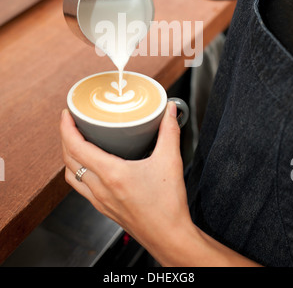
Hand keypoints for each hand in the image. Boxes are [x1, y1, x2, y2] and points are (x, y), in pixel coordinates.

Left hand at [59, 102, 193, 260]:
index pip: (76, 147)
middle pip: (68, 159)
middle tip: (71, 122)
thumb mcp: (170, 162)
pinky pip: (80, 187)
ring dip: (69, 155)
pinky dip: (77, 171)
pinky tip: (89, 166)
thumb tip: (169, 111)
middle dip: (65, 137)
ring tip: (76, 141)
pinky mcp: (103, 208)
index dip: (66, 128)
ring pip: (71, 175)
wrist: (169, 238)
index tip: (67, 114)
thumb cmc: (168, 206)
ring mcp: (99, 200)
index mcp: (111, 174)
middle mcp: (100, 188)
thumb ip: (169, 132)